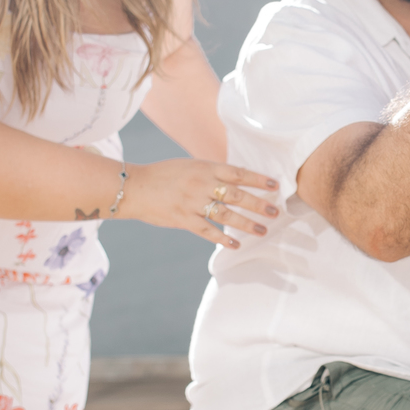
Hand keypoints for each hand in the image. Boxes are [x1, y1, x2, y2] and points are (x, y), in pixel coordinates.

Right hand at [121, 159, 279, 247]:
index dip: (258, 179)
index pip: (238, 173)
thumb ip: (212, 172)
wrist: (134, 187)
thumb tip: (237, 180)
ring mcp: (192, 203)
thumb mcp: (190, 165)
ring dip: (246, 224)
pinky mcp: (183, 220)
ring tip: (262, 231)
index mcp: (204, 167)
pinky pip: (206, 231)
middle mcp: (201, 184)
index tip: (276, 185)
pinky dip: (222, 238)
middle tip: (276, 212)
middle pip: (236, 195)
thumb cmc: (164, 175)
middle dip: (258, 204)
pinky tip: (235, 244)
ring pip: (225, 215)